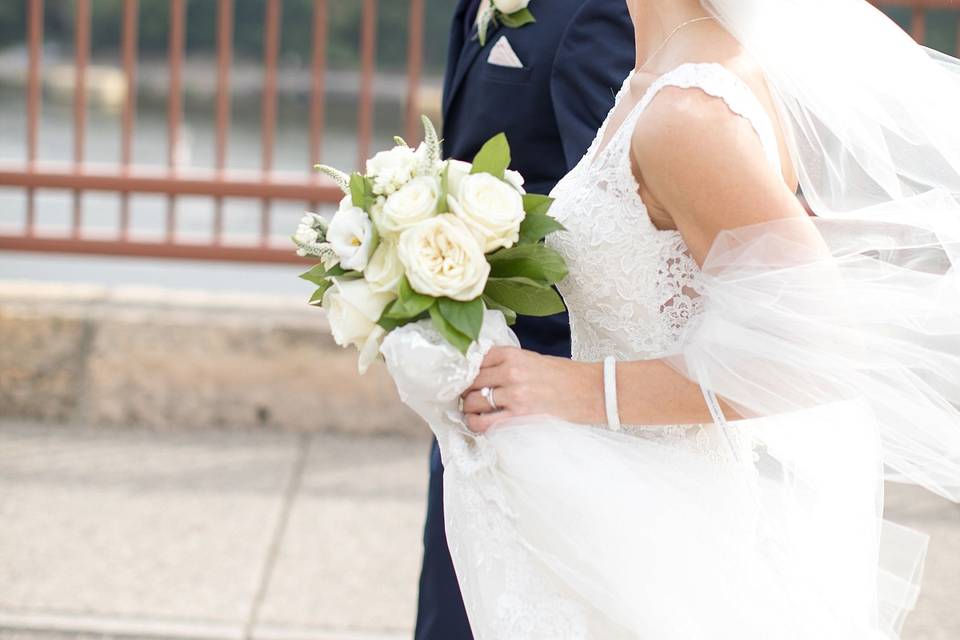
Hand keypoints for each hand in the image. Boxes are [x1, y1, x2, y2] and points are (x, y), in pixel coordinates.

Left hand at [460, 347, 603, 432]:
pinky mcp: (520, 417)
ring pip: (473, 402)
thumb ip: (507, 364)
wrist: (593, 391)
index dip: (466, 371)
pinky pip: (485, 423)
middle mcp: (511, 372)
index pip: (475, 359)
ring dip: (468, 409)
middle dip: (464, 390)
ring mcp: (515, 395)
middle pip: (470, 381)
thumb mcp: (533, 359)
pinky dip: (477, 425)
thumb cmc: (566, 376)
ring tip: (472, 413)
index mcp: (514, 354)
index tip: (464, 378)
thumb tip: (481, 374)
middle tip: (466, 397)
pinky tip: (480, 424)